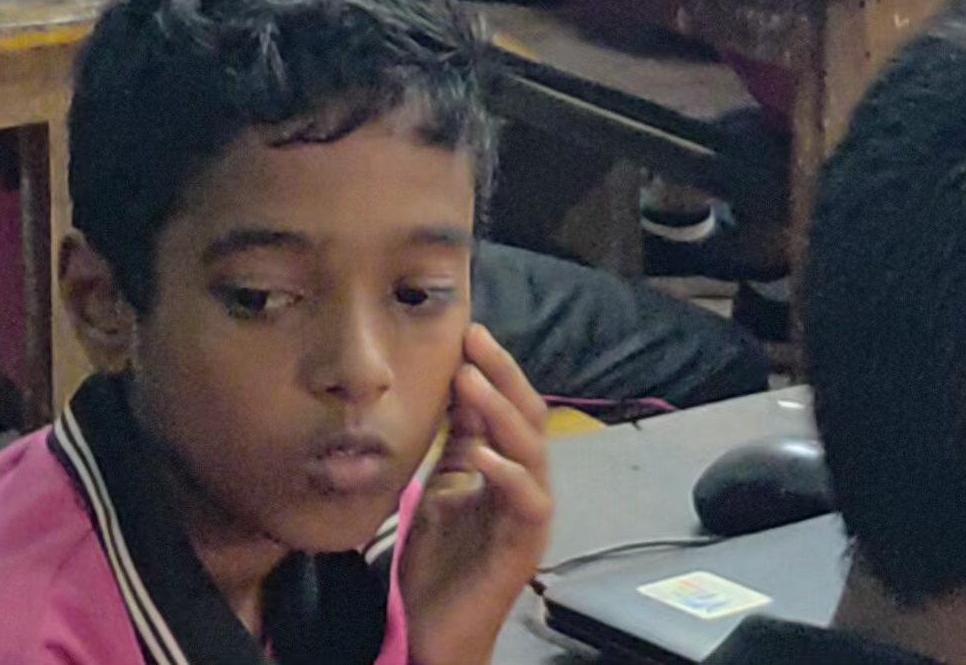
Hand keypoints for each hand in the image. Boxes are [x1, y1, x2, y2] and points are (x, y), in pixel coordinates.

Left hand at [400, 323, 552, 664]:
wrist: (435, 632)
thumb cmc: (438, 567)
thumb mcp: (439, 492)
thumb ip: (454, 447)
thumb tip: (455, 390)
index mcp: (506, 470)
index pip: (507, 407)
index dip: (490, 369)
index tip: (465, 333)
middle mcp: (526, 486)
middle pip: (527, 417)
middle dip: (501, 374)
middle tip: (473, 339)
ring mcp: (530, 515)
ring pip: (530, 449)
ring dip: (499, 410)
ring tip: (469, 378)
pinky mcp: (525, 545)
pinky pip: (526, 500)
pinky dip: (506, 473)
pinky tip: (480, 454)